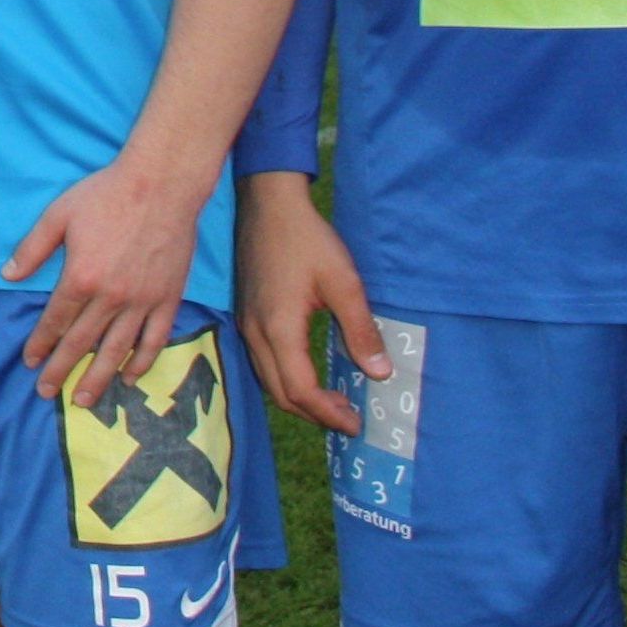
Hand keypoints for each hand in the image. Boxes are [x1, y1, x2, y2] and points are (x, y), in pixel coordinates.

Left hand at [5, 153, 204, 407]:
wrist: (161, 185)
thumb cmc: (106, 195)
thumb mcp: (58, 215)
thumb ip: (33, 248)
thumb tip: (7, 276)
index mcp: (81, 277)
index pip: (56, 320)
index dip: (41, 343)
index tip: (30, 362)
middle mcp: (111, 297)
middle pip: (82, 342)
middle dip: (62, 370)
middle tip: (46, 392)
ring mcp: (142, 301)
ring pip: (117, 350)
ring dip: (98, 377)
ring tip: (85, 400)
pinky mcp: (168, 298)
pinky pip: (155, 339)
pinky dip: (142, 361)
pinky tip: (129, 376)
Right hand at [236, 169, 388, 435]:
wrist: (268, 203)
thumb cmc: (307, 240)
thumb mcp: (343, 282)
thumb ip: (360, 330)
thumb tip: (380, 373)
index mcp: (279, 328)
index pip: (300, 389)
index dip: (328, 413)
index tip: (355, 423)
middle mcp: (256, 332)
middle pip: (279, 391)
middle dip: (313, 413)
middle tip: (348, 418)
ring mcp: (246, 323)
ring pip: (267, 378)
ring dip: (298, 397)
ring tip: (332, 400)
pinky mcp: (246, 313)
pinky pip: (262, 361)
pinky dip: (285, 379)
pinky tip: (307, 371)